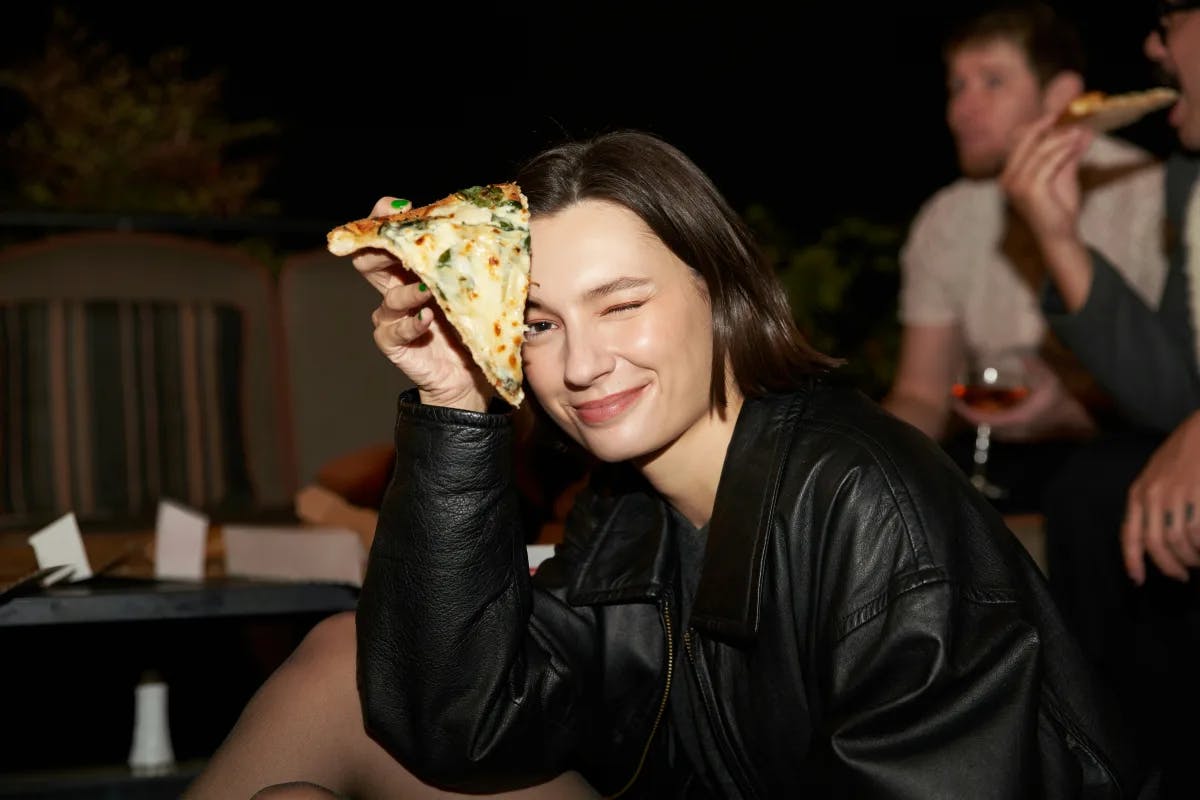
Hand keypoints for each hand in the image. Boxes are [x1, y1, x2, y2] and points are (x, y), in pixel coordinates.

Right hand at [354, 196, 491, 410]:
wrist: (470, 376)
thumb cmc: (473, 328)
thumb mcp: (473, 291)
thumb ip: (472, 266)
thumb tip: (497, 233)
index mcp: (413, 271)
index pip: (391, 239)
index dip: (386, 219)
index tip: (400, 206)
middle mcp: (397, 290)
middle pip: (370, 261)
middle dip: (379, 247)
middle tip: (392, 241)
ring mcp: (393, 317)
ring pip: (389, 296)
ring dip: (408, 291)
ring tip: (427, 291)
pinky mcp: (393, 343)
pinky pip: (393, 330)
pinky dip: (411, 323)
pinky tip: (426, 319)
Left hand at [952, 356, 1091, 441]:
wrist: (1079, 420)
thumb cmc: (1063, 401)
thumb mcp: (1048, 380)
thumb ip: (1033, 365)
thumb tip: (1019, 350)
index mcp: (1016, 419)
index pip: (982, 420)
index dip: (966, 412)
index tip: (955, 400)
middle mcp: (1012, 431)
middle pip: (980, 425)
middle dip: (967, 412)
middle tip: (956, 396)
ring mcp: (1015, 434)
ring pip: (987, 427)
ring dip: (976, 415)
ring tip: (965, 399)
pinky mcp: (1019, 433)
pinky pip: (996, 427)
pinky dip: (986, 416)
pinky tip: (983, 404)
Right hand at [1000, 112, 1092, 245]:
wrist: (1060, 235)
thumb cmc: (1058, 208)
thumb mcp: (1062, 174)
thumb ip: (1068, 153)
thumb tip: (1080, 130)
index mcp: (1009, 175)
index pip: (1018, 142)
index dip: (1036, 126)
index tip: (1055, 115)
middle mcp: (1008, 179)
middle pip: (1024, 141)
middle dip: (1045, 125)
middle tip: (1065, 115)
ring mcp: (1016, 185)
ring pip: (1039, 150)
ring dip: (1061, 138)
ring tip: (1079, 131)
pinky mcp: (1030, 190)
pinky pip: (1048, 162)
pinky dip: (1064, 150)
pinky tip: (1077, 143)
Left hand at [1122, 411, 1199, 584]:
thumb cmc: (1183, 454)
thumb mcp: (1156, 477)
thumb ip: (1150, 505)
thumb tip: (1152, 538)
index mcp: (1139, 492)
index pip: (1130, 533)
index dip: (1132, 560)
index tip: (1138, 579)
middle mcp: (1153, 495)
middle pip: (1156, 544)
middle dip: (1169, 566)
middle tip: (1181, 576)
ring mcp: (1177, 495)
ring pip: (1180, 541)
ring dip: (1191, 558)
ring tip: (1198, 560)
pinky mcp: (1199, 495)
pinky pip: (1198, 532)